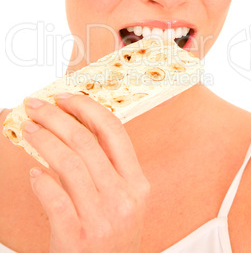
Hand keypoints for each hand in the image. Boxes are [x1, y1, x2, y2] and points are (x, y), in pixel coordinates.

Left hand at [23, 93, 149, 252]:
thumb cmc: (111, 237)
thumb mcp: (122, 201)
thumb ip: (105, 168)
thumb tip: (72, 127)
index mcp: (137, 183)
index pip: (114, 131)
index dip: (87, 108)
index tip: (65, 97)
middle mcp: (124, 197)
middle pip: (85, 141)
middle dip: (56, 117)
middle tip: (36, 106)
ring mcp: (102, 218)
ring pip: (68, 163)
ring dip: (43, 140)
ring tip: (28, 130)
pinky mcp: (77, 238)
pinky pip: (54, 197)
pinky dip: (40, 181)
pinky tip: (34, 174)